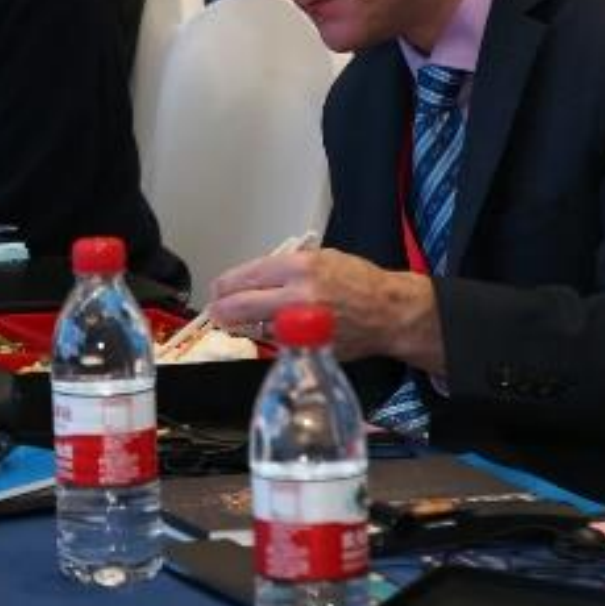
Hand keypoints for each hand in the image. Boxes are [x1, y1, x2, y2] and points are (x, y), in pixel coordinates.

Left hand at [205, 244, 445, 376]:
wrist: (387, 313)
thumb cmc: (358, 282)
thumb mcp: (321, 258)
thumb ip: (285, 268)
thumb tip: (251, 280)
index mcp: (299, 267)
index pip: (246, 277)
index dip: (225, 286)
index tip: (218, 290)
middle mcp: (296, 296)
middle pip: (240, 306)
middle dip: (222, 310)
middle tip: (217, 311)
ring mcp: (299, 326)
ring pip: (254, 327)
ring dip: (243, 325)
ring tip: (240, 320)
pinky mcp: (305, 347)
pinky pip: (275, 343)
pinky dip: (269, 337)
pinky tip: (271, 330)